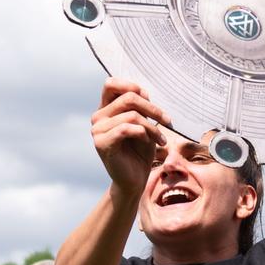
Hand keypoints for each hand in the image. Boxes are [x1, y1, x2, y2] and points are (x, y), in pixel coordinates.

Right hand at [91, 79, 170, 198]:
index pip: (111, 84)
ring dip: (152, 127)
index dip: (132, 86)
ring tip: (161, 140)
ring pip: (131, 115)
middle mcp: (98, 117)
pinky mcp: (102, 143)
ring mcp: (97, 130)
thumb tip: (142, 91)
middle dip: (152, 109)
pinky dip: (144, 134)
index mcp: (106, 109)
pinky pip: (126, 129)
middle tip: (167, 121)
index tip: (150, 99)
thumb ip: (140, 107)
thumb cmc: (140, 152)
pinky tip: (150, 143)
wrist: (134, 180)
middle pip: (128, 97)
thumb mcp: (144, 124)